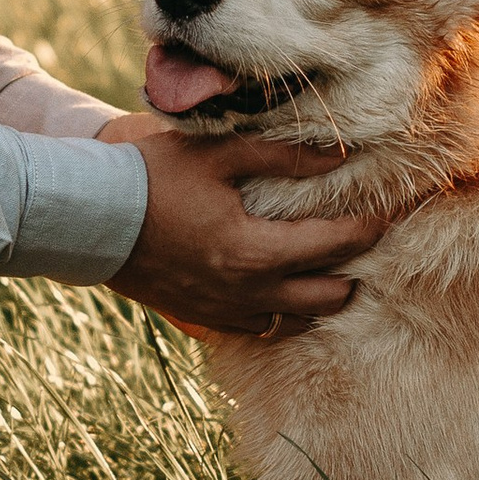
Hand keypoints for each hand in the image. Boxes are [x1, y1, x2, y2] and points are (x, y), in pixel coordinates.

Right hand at [96, 108, 381, 334]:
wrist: (88, 220)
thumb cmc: (152, 177)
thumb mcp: (218, 153)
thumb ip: (284, 154)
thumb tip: (341, 154)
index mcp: (255, 251)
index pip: (336, 244)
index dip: (369, 227)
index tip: (390, 212)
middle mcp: (247, 292)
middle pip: (329, 295)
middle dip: (354, 270)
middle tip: (366, 243)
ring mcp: (226, 311)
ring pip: (298, 319)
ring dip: (320, 295)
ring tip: (332, 268)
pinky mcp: (205, 318)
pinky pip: (262, 326)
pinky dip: (283, 309)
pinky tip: (284, 287)